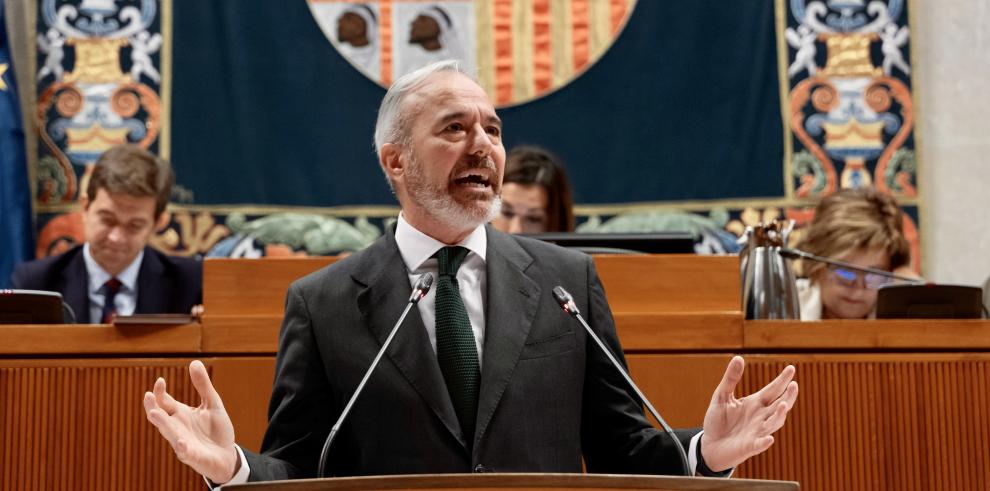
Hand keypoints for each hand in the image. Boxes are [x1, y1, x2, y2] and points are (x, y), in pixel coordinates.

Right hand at [143, 360, 238, 483]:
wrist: (227, 454)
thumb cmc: (216, 430)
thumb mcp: (212, 403)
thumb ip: (203, 385)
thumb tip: (194, 362)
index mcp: (180, 414)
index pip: (164, 401)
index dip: (160, 391)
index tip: (160, 380)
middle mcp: (177, 427)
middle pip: (159, 417)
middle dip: (153, 407)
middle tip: (148, 396)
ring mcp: (183, 442)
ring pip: (168, 433)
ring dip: (162, 424)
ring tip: (155, 414)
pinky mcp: (193, 456)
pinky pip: (185, 453)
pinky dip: (183, 448)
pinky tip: (181, 443)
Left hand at [700, 356, 797, 471]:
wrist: (710, 445)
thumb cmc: (718, 421)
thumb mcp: (722, 396)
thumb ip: (731, 378)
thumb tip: (738, 357)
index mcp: (755, 403)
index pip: (773, 390)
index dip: (782, 380)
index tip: (791, 368)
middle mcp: (760, 417)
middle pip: (779, 405)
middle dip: (788, 396)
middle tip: (794, 386)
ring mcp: (757, 432)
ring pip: (773, 423)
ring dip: (779, 415)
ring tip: (783, 405)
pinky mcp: (749, 446)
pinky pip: (759, 444)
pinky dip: (764, 442)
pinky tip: (769, 439)